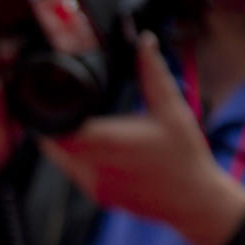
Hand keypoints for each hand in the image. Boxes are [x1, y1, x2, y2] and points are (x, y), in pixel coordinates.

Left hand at [39, 31, 244, 244]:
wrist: (193, 200)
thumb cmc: (184, 155)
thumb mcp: (172, 110)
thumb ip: (153, 76)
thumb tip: (144, 44)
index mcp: (109, 142)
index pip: (60, 131)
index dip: (51, 118)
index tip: (55, 103)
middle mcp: (95, 167)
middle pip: (55, 146)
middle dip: (55, 129)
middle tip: (64, 113)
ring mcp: (94, 186)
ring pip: (62, 162)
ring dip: (64, 146)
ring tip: (77, 129)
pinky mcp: (98, 198)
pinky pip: (75, 175)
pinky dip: (76, 162)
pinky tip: (93, 151)